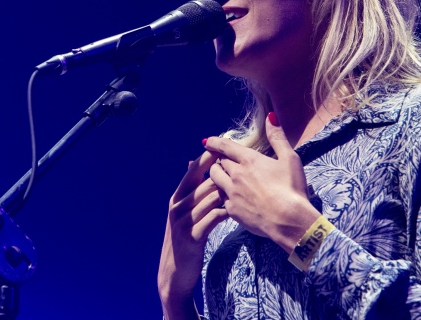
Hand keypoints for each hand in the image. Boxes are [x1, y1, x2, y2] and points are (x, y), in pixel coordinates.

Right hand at [158, 149, 229, 314]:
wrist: (174, 272)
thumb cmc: (184, 239)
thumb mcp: (182, 213)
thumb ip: (189, 190)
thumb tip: (192, 162)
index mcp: (176, 198)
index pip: (193, 172)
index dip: (208, 159)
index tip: (224, 147)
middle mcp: (178, 207)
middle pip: (204, 183)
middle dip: (224, 175)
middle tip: (244, 167)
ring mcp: (184, 221)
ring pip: (211, 199)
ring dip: (229, 193)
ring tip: (247, 188)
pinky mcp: (193, 236)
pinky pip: (214, 218)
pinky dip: (227, 212)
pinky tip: (239, 210)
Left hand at [206, 113, 320, 252]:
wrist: (290, 221)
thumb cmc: (292, 188)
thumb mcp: (290, 159)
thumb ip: (277, 137)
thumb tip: (270, 116)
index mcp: (249, 160)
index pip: (225, 147)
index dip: (214, 142)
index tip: (207, 141)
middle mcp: (236, 175)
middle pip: (218, 163)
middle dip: (218, 160)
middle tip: (221, 160)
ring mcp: (232, 193)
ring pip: (215, 179)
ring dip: (217, 175)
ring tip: (223, 176)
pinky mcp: (232, 210)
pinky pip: (221, 198)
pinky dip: (223, 195)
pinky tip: (230, 197)